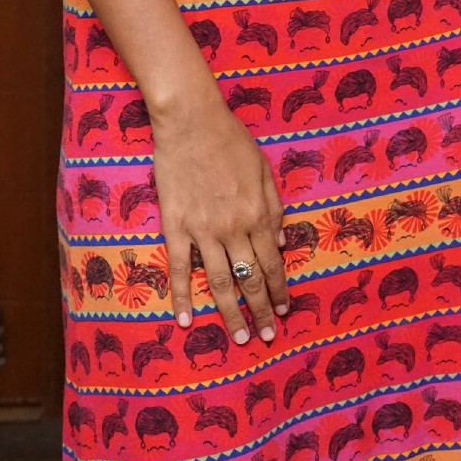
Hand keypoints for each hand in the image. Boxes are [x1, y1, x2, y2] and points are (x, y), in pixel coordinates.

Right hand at [151, 86, 290, 342]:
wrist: (191, 122)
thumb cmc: (231, 140)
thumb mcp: (264, 170)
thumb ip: (274, 208)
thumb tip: (280, 243)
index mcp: (259, 214)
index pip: (273, 262)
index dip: (280, 289)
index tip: (284, 310)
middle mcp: (234, 228)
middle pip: (250, 279)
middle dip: (260, 310)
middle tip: (266, 336)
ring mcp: (203, 231)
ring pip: (220, 282)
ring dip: (229, 313)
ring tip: (237, 338)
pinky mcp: (175, 227)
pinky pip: (180, 269)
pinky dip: (182, 297)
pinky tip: (187, 320)